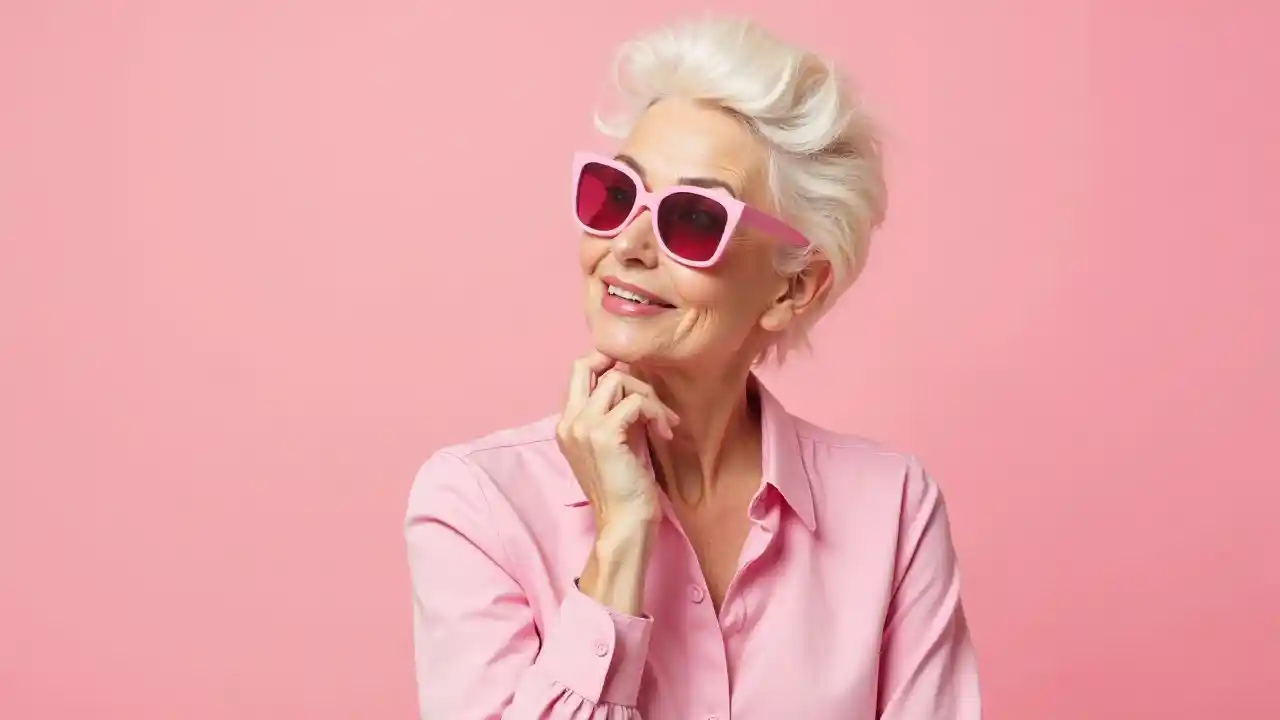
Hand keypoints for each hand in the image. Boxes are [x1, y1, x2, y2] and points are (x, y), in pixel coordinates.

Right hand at [555, 352, 679, 526]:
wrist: (623, 523)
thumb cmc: (625, 487)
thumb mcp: (618, 441)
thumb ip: (617, 412)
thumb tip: (636, 384)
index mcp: (567, 424)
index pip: (579, 373)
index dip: (608, 365)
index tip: (637, 385)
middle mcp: (568, 421)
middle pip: (585, 364)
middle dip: (622, 366)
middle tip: (649, 392)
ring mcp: (582, 426)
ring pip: (616, 379)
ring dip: (648, 395)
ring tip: (664, 421)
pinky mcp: (603, 434)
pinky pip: (635, 402)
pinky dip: (656, 412)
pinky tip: (666, 432)